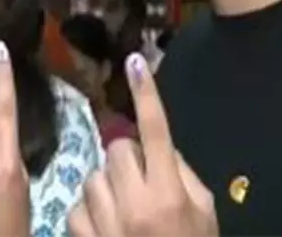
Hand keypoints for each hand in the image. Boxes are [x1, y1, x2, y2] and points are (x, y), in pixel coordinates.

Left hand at [68, 53, 217, 236]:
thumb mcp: (204, 214)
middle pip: (118, 149)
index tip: (136, 61)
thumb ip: (183, 175)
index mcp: (170, 193)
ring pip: (94, 174)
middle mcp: (135, 203)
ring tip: (121, 210)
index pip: (156, 131)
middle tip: (140, 179)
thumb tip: (160, 146)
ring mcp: (105, 223)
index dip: (147, 94)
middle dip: (128, 158)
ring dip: (107, 185)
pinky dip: (89, 211)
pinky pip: (77, 205)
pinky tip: (103, 228)